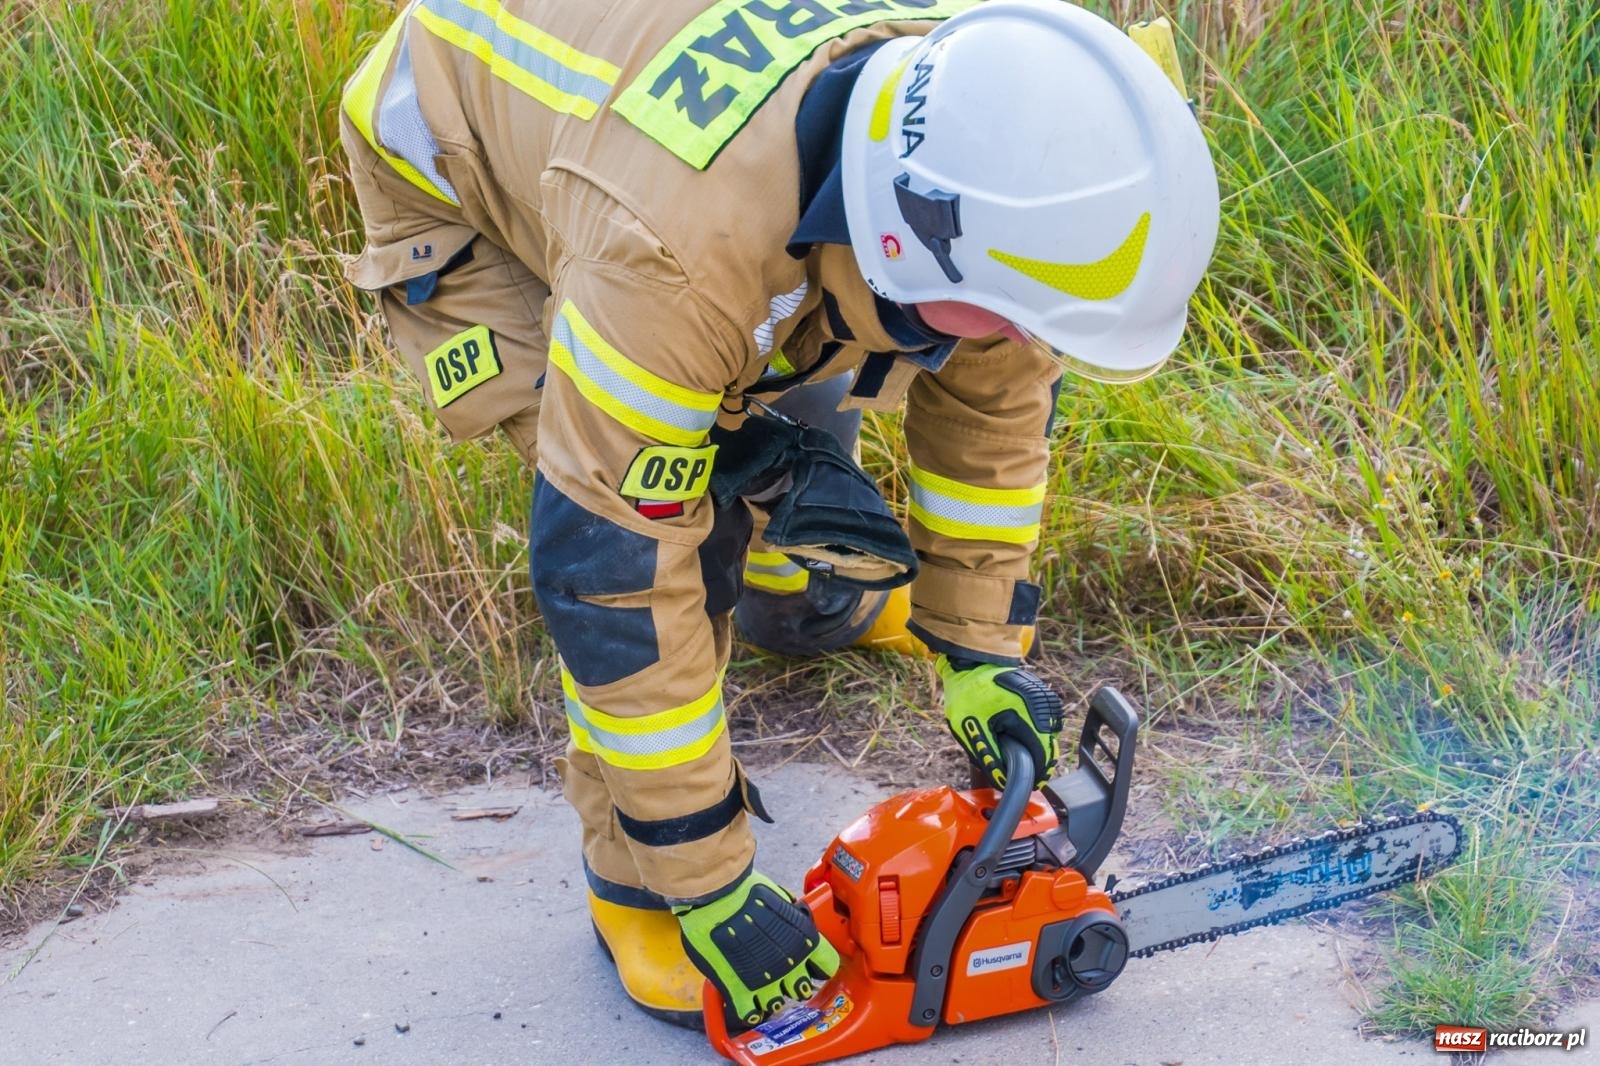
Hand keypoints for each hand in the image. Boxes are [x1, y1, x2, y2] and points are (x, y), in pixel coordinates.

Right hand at [675, 869, 839, 1025]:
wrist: (715, 895)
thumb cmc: (746, 891)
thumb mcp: (781, 900)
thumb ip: (790, 919)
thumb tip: (792, 921)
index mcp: (806, 940)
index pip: (827, 965)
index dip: (817, 966)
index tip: (809, 965)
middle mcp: (791, 965)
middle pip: (802, 989)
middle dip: (792, 982)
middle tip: (780, 974)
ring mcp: (765, 982)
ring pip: (776, 1004)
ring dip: (770, 997)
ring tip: (759, 986)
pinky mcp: (738, 991)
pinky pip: (751, 1013)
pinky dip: (749, 1010)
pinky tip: (746, 1001)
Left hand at [937, 655, 1063, 787]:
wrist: (971, 664)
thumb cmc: (968, 693)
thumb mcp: (971, 727)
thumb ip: (989, 756)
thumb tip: (1003, 781)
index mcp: (1029, 715)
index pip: (1044, 755)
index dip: (1035, 774)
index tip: (1025, 785)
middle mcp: (1044, 707)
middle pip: (1046, 748)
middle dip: (1030, 761)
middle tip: (1008, 766)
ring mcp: (1045, 701)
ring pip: (1045, 737)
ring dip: (1030, 747)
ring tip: (1005, 745)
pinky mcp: (1042, 699)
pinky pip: (1041, 725)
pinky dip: (1029, 734)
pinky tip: (1010, 732)